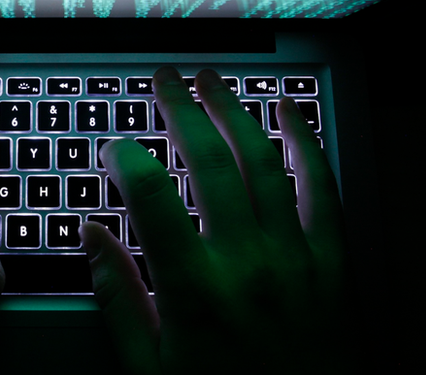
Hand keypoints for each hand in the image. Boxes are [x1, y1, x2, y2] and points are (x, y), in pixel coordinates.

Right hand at [80, 67, 349, 373]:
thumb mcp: (150, 368)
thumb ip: (118, 296)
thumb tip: (93, 235)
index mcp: (194, 290)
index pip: (150, 196)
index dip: (125, 158)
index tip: (113, 147)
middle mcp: (246, 263)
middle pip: (209, 161)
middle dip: (181, 109)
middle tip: (164, 79)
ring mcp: (295, 259)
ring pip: (264, 162)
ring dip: (235, 112)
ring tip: (213, 80)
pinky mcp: (332, 264)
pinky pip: (322, 189)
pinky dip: (306, 144)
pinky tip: (289, 112)